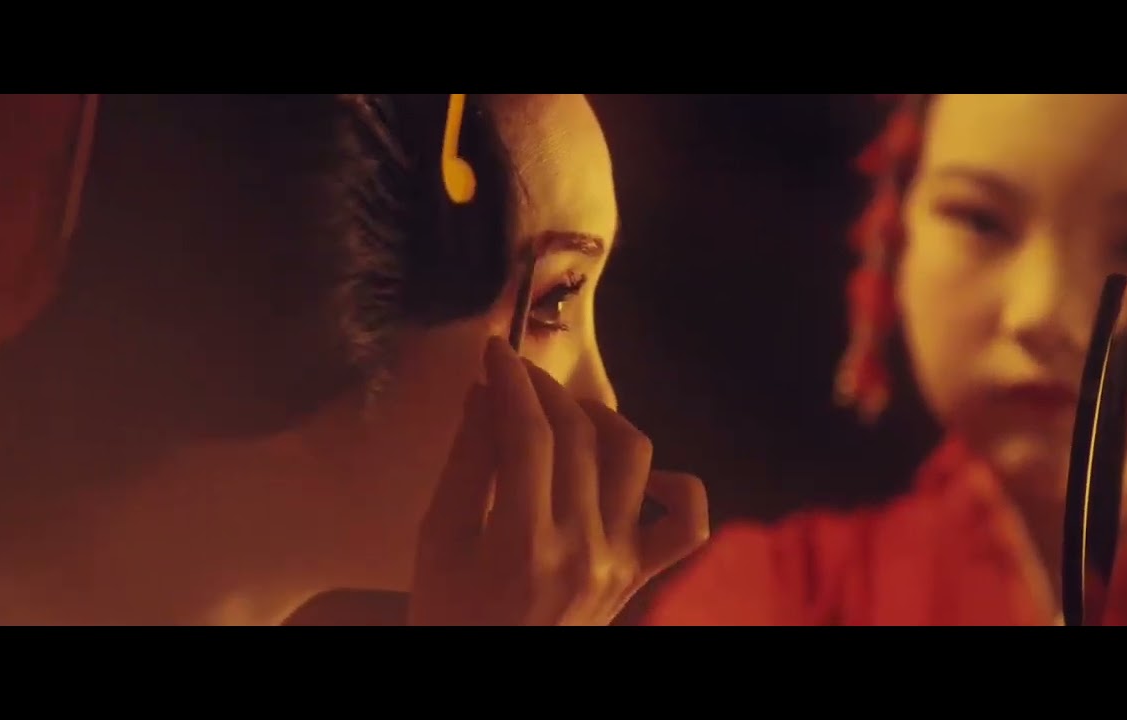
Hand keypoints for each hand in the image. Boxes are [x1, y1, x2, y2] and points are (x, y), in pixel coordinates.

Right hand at [409, 337, 709, 625]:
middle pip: (578, 436)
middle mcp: (584, 550)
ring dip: (601, 419)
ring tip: (564, 415)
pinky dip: (675, 487)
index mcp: (523, 544)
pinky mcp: (640, 577)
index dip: (511, 382)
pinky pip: (686, 525)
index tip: (495, 351)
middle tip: (516, 375)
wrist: (487, 678)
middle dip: (544, 391)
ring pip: (635, 458)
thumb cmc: (449, 614)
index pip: (528, 435)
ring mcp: (621, 564)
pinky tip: (638, 476)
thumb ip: (465, 463)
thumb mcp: (439, 540)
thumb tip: (483, 392)